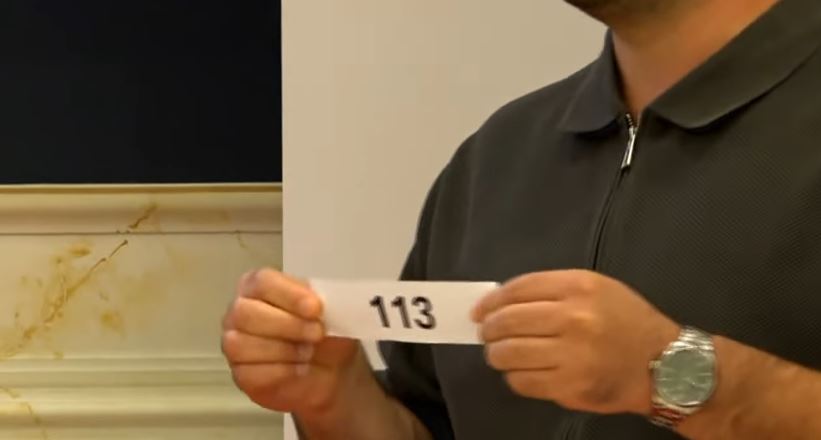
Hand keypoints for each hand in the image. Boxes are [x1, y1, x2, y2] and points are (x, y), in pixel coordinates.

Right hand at [222, 269, 363, 415]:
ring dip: (283, 350)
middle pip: (245, 312)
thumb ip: (323, 304)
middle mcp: (240, 311)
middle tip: (317, 333)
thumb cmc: (324, 333)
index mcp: (259, 285)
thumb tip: (323, 306)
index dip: (289, 295)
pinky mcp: (240, 374)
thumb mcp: (331, 313)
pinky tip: (301, 369)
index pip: (262, 282)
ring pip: (242, 344)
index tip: (315, 309)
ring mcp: (234, 343)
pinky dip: (281, 372)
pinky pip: (250, 373)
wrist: (328, 370)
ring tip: (310, 352)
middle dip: (287, 324)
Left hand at [472, 270, 678, 414]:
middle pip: (508, 321)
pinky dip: (514, 377)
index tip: (479, 312)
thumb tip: (501, 303)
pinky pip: (523, 381)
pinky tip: (522, 372)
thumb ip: (552, 291)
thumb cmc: (626, 321)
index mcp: (579, 287)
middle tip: (487, 335)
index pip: (518, 289)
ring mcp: (572, 354)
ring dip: (497, 355)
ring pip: (510, 353)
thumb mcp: (597, 288)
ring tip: (501, 354)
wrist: (665, 364)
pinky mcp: (570, 386)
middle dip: (489, 330)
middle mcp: (574, 318)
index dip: (491, 302)